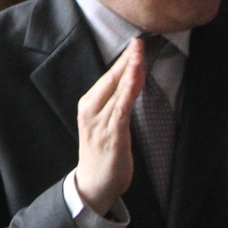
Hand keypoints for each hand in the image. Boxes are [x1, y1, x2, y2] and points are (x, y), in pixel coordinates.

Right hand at [74, 39, 147, 215]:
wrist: (93, 185)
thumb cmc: (102, 155)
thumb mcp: (105, 125)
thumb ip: (115, 106)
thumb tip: (130, 87)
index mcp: (87, 105)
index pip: (107, 77)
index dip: (121, 61)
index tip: (134, 45)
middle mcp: (90, 110)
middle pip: (110, 79)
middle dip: (126, 60)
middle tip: (139, 42)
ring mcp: (99, 122)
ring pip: (117, 90)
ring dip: (129, 71)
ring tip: (139, 54)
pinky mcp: (112, 135)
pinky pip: (122, 108)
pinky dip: (129, 91)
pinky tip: (136, 79)